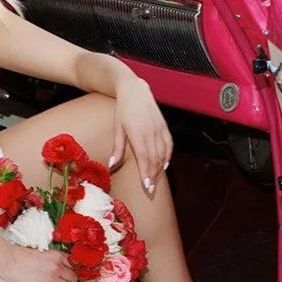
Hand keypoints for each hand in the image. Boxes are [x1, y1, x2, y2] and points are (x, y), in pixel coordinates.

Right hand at [1, 245, 77, 281]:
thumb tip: (61, 266)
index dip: (74, 271)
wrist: (9, 260)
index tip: (72, 275)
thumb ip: (54, 259)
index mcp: (57, 255)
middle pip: (74, 278)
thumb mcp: (42, 252)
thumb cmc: (21, 255)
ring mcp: (51, 278)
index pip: (74, 265)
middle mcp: (57, 266)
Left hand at [109, 72, 172, 194]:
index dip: (147, 173)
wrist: (135, 90)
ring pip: (163, 153)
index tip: (147, 186)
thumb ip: (117, 148)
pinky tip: (164, 165)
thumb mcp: (117, 128)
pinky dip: (167, 156)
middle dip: (153, 175)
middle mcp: (151, 132)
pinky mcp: (164, 126)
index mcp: (138, 133)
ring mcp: (159, 129)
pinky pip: (169, 144)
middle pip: (155, 158)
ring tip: (156, 181)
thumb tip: (112, 165)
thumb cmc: (123, 109)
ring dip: (160, 168)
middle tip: (151, 190)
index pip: (145, 158)